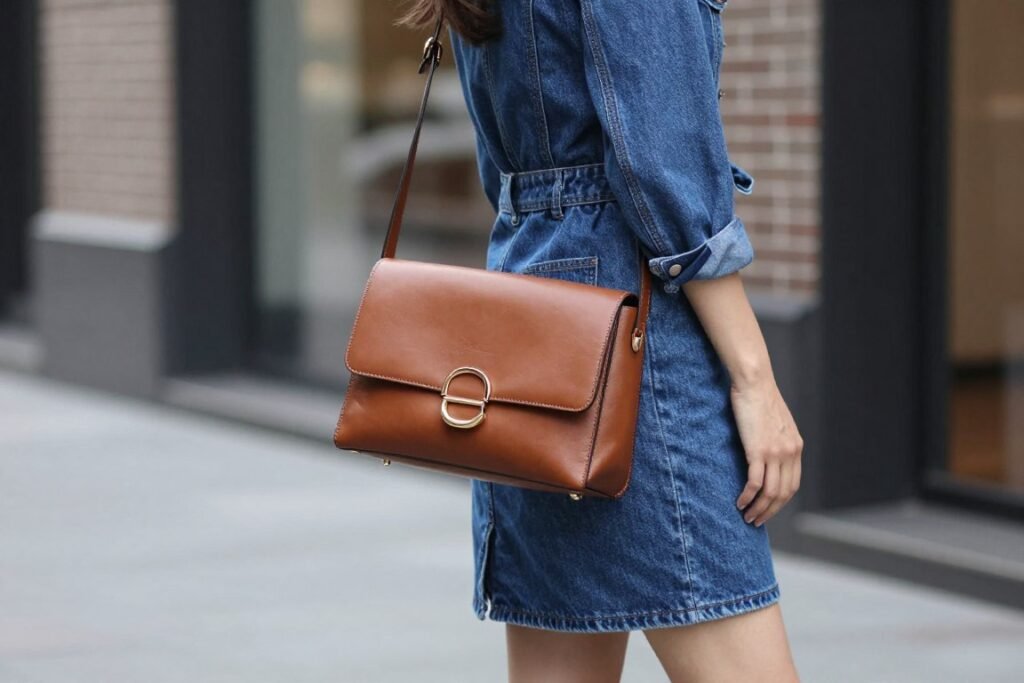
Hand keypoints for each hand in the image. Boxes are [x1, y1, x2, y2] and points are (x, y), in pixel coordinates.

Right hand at [731, 377, 802, 525]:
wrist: (754, 382)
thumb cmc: (759, 398)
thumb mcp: (776, 422)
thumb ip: (777, 439)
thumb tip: (767, 453)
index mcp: (796, 447)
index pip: (792, 485)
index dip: (780, 502)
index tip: (768, 510)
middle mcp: (789, 452)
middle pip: (783, 493)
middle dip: (770, 511)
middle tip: (756, 521)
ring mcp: (775, 452)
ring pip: (770, 492)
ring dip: (758, 508)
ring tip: (747, 516)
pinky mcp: (758, 450)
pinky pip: (755, 482)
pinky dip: (748, 496)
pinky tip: (740, 502)